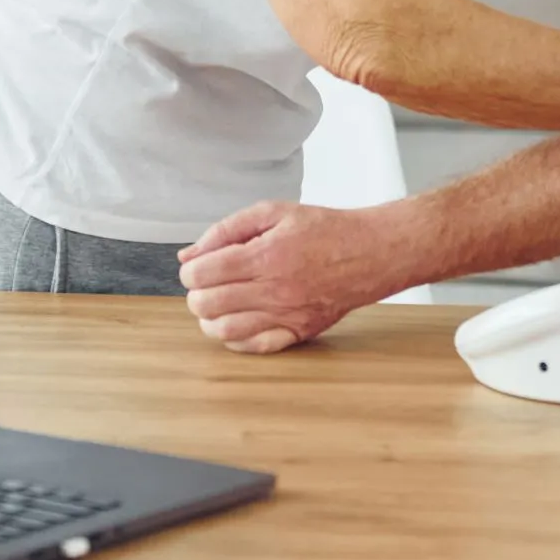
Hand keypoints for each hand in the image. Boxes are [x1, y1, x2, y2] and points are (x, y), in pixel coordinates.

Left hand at [177, 202, 400, 352]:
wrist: (369, 252)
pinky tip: (237, 321)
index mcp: (265, 256)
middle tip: (207, 284)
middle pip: (207, 304)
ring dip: (210, 319)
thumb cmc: (323, 230)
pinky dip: (235, 338)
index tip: (197, 266)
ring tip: (218, 304)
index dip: (191, 271)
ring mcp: (286, 315)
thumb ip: (227, 229)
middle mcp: (274, 289)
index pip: (203, 273)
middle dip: (197, 293)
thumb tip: (190, 255)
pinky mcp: (298, 332)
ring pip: (224, 331)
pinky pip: (253, 346)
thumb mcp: (274, 212)